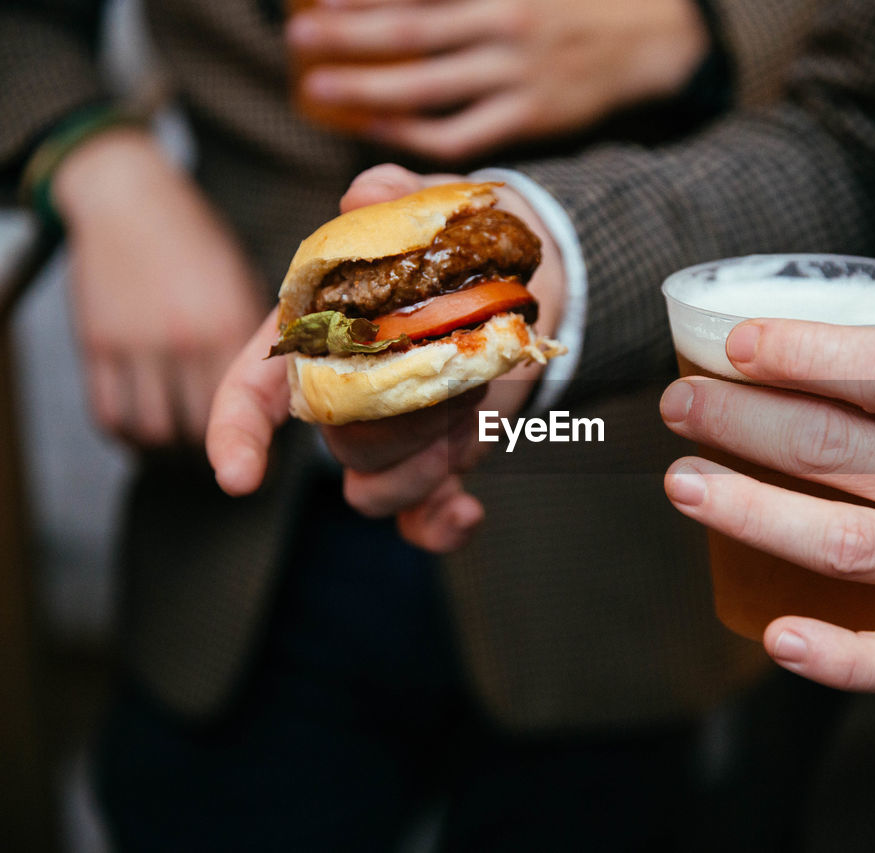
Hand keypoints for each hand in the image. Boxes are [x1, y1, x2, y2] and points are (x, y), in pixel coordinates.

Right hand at [53, 128, 265, 447]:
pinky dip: (126, 433)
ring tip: (180, 440)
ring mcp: (139, 344)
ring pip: (154, 430)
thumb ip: (254, 336)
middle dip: (211, 444)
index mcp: (230, 326)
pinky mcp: (97, 344)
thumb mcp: (240, 286)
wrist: (129, 198)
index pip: (246, 407)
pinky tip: (141, 430)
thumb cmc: (195, 243)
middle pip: (200, 426)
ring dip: (167, 446)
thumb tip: (279, 385)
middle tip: (217, 447)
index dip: (250, 436)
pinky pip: (109, 413)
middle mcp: (187, 340)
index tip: (253, 449)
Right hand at [208, 164, 565, 551]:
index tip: (239, 477)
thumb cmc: (447, 242)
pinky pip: (421, 520)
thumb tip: (368, 193)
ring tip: (477, 403)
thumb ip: (393, 197)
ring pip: (375, 488)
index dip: (237, 434)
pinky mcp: (433, 464)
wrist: (510, 278)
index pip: (250, 390)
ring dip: (429, 461)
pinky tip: (469, 512)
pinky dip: (442, 526)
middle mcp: (340, 395)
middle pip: (336, 443)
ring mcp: (386, 438)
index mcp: (312, 336)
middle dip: (398, 421)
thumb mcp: (424, 206)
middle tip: (458, 370)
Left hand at [286, 0, 708, 161]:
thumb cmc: (573, 2)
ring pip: (428, 86)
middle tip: (299, 38)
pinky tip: (377, 122)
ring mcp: (517, 75)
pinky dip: (413, 129)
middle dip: (348, 34)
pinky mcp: (529, 117)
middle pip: (411, 31)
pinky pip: (458, 132)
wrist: (648, 40)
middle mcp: (506, 25)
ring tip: (320, 85)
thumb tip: (408, 2)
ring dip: (368, 86)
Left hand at [660, 319, 874, 692]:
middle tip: (680, 406)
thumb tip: (799, 355)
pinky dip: (834, 655)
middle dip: (742, 423)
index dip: (803, 351)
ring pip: (844, 541)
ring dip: (752, 512)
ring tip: (686, 486)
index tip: (736, 343)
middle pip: (839, 448)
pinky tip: (775, 634)